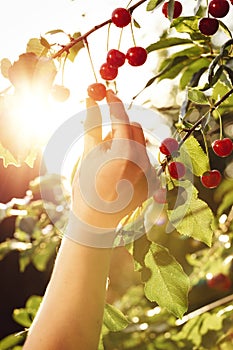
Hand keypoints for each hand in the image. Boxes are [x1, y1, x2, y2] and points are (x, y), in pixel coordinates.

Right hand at [71, 90, 156, 231]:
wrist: (96, 221)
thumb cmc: (86, 188)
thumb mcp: (87, 155)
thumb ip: (92, 125)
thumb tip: (90, 98)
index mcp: (122, 159)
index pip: (121, 121)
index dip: (113, 104)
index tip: (106, 91)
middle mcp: (141, 166)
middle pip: (133, 129)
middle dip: (118, 126)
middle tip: (103, 136)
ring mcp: (149, 175)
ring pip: (140, 143)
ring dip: (125, 142)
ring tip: (110, 161)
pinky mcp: (153, 181)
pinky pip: (144, 157)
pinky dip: (132, 156)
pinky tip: (120, 172)